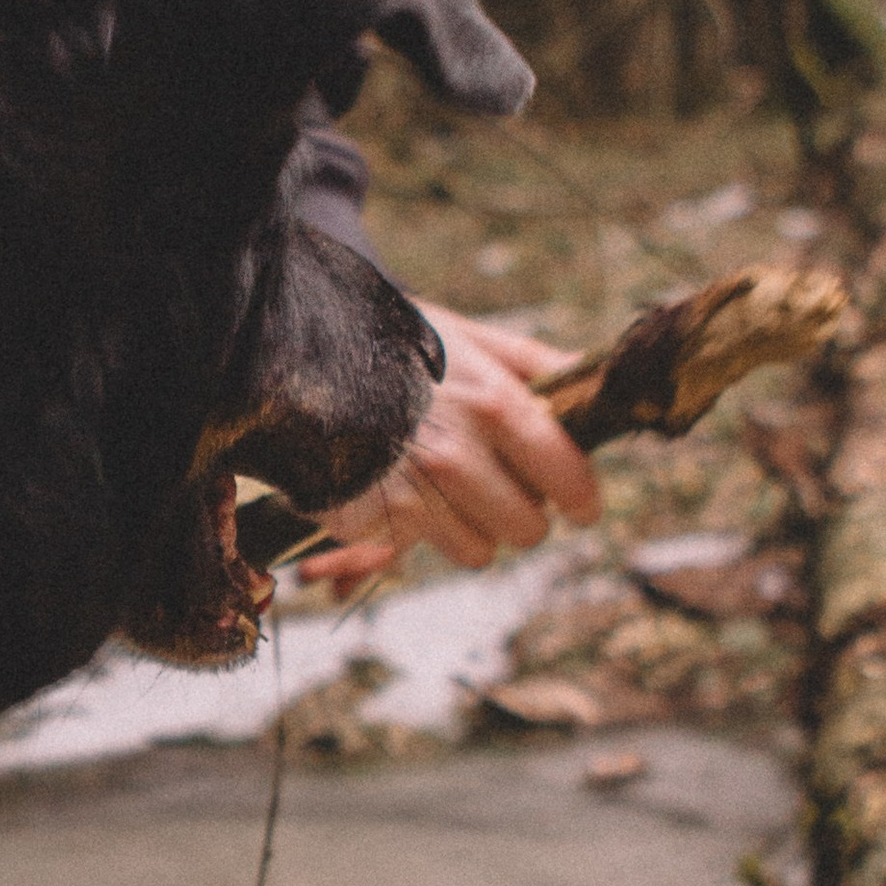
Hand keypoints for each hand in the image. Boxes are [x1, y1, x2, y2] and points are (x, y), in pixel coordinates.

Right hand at [298, 303, 600, 588]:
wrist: (293, 359)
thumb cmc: (389, 343)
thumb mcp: (465, 335)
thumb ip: (533, 361)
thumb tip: (592, 376)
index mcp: (493, 403)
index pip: (566, 476)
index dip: (580, 497)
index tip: (581, 505)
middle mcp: (459, 454)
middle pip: (528, 529)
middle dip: (518, 512)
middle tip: (494, 485)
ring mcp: (416, 494)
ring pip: (479, 550)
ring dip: (467, 527)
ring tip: (438, 483)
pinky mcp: (376, 522)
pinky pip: (424, 549)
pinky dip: (417, 529)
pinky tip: (396, 487)